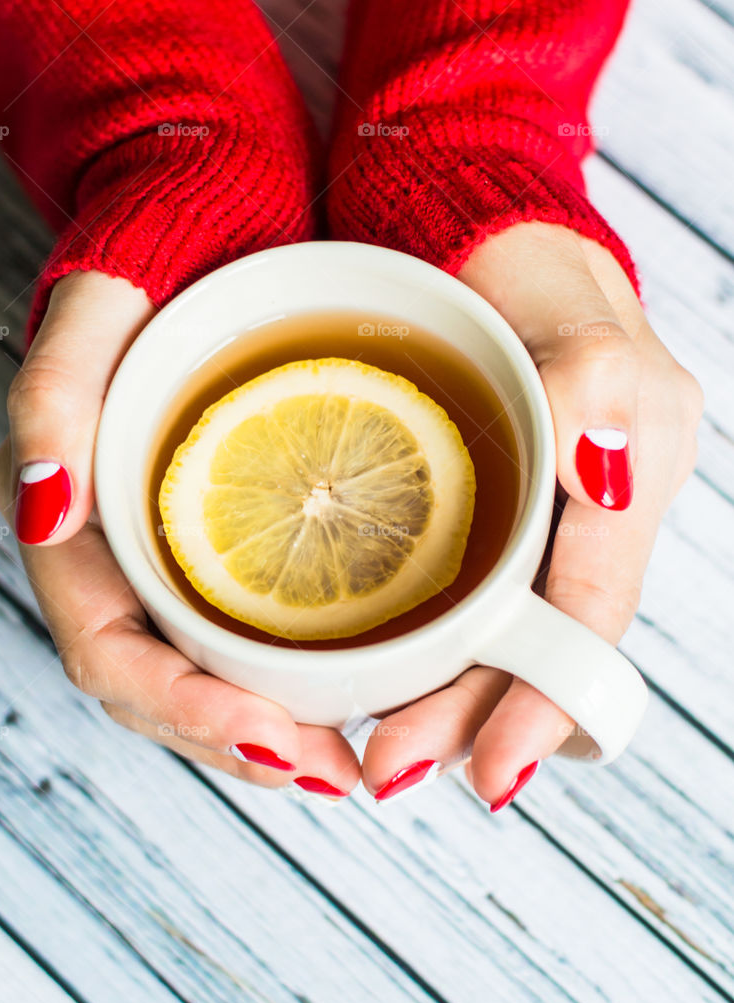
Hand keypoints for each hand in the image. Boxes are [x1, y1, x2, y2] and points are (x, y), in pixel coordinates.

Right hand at [0, 272, 358, 798]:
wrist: (208, 207)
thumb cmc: (154, 247)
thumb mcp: (100, 302)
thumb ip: (54, 394)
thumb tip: (39, 510)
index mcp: (72, 512)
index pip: (108, 648)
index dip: (182, 705)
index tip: (274, 734)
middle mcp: (113, 547)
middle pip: (158, 687)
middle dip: (242, 744)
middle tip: (338, 772)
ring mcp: (167, 547)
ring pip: (203, 675)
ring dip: (271, 733)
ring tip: (352, 762)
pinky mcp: (220, 533)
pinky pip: (244, 632)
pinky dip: (290, 681)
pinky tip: (352, 693)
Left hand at [360, 222, 702, 808]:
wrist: (477, 227)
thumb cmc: (529, 262)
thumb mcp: (573, 307)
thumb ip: (600, 383)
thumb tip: (608, 473)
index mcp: (628, 480)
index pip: (590, 618)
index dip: (545, 702)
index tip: (491, 775)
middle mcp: (586, 514)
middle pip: (536, 647)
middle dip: (470, 720)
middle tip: (388, 768)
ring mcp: (537, 515)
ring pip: (498, 636)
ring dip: (444, 701)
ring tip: (372, 748)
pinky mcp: (488, 507)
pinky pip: (469, 595)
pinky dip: (431, 647)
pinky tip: (377, 675)